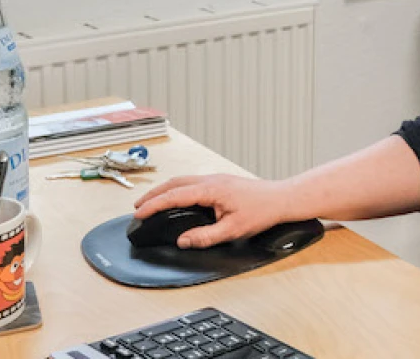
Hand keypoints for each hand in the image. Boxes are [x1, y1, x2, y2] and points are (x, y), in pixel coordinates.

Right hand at [133, 174, 299, 248]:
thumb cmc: (262, 211)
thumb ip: (205, 237)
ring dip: (165, 190)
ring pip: (183, 180)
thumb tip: (183, 241)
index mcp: (211, 189)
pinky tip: (176, 197)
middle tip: (138, 207)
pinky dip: (177, 188)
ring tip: (152, 202)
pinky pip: (192, 182)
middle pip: (174, 183)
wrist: (281, 198)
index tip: (139, 213)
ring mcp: (216, 179)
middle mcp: (211, 180)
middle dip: (153, 194)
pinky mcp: (221, 182)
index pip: (175, 195)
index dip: (154, 204)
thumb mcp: (232, 229)